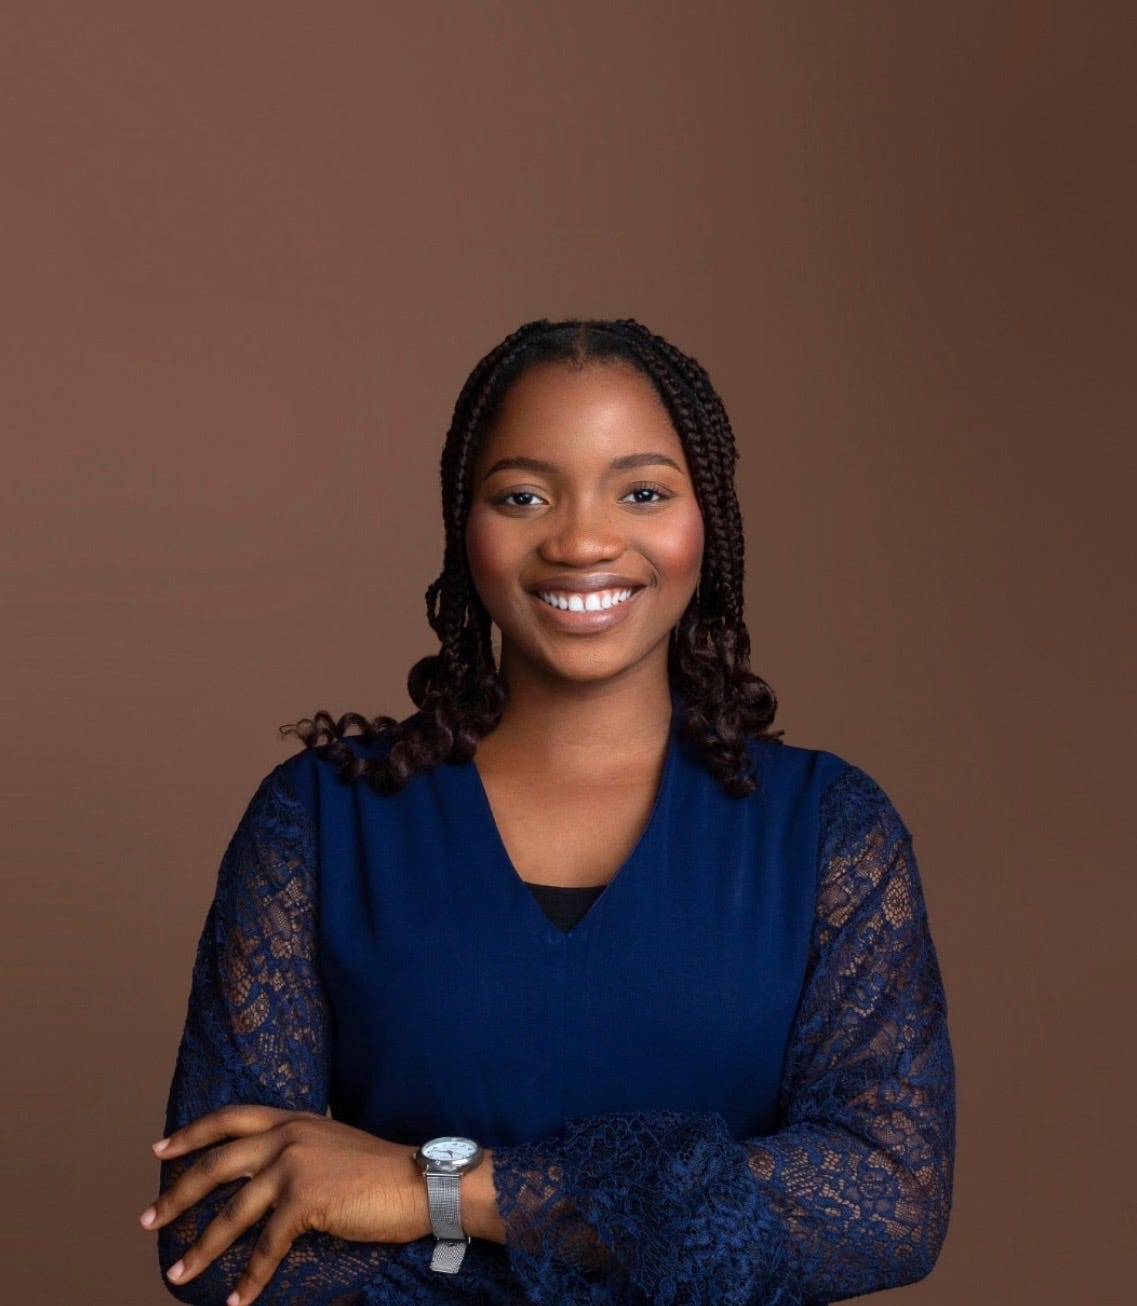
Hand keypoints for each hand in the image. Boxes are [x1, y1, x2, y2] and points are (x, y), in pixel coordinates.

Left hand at [139, 1105, 429, 1304]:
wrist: (418, 1181)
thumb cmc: (379, 1170)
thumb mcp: (330, 1144)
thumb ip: (297, 1149)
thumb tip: (263, 1176)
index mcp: (293, 1119)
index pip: (230, 1118)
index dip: (191, 1134)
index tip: (159, 1150)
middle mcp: (288, 1135)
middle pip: (216, 1164)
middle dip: (177, 1195)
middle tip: (148, 1220)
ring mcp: (295, 1166)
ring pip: (233, 1211)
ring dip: (202, 1247)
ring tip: (179, 1274)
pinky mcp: (306, 1200)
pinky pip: (267, 1246)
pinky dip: (251, 1278)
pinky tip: (239, 1300)